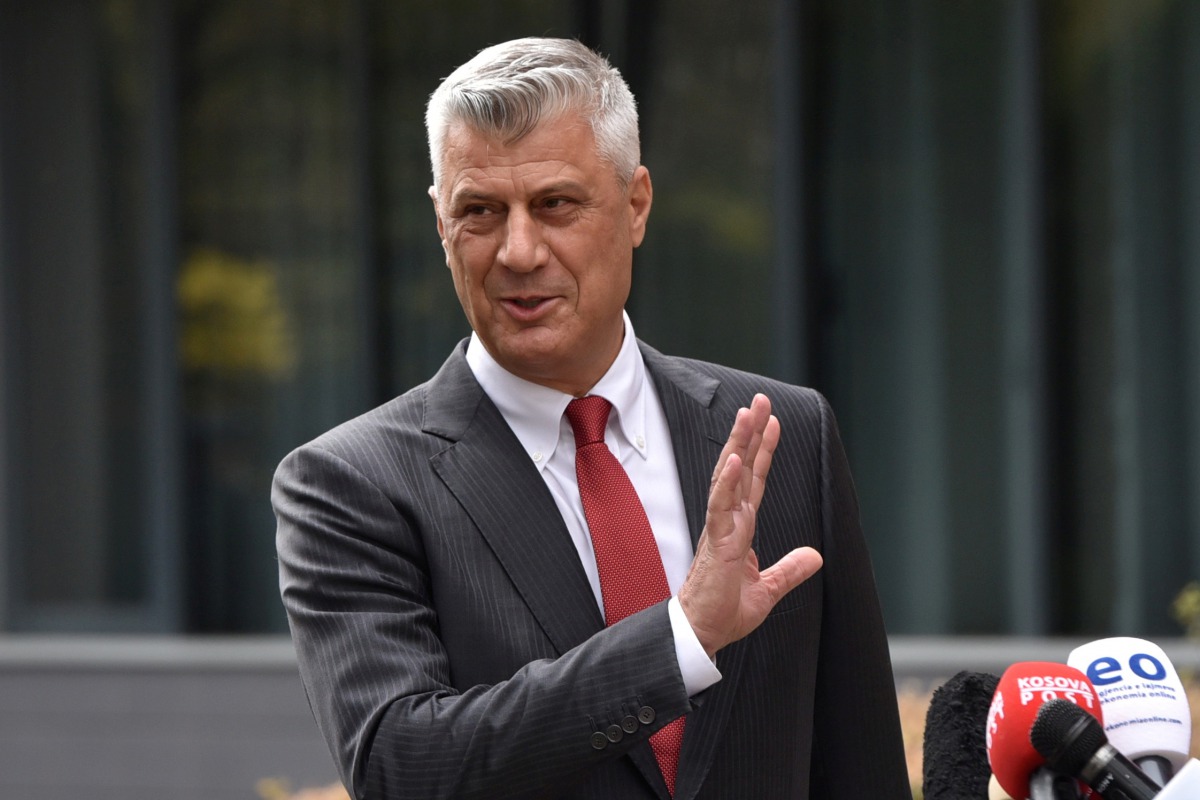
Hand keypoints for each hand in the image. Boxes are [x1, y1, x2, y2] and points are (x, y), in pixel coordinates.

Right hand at [678, 393, 822, 658]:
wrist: (702, 634)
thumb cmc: (724, 612)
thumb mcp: (767, 590)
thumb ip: (789, 570)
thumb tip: (816, 555)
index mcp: (740, 528)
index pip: (754, 480)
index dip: (763, 450)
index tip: (772, 421)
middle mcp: (729, 520)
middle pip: (741, 467)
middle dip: (751, 432)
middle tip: (759, 399)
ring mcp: (720, 528)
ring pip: (730, 476)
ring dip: (739, 444)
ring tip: (748, 414)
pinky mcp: (715, 542)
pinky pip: (720, 505)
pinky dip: (728, 481)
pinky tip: (736, 457)